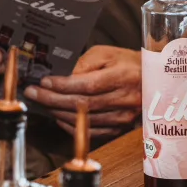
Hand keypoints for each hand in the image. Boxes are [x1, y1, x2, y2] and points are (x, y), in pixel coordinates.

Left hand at [24, 45, 140, 138]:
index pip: (88, 85)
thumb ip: (85, 63)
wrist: (153, 80)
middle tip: (33, 93)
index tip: (44, 82)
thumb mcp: (107, 53)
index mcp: (123, 76)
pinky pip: (91, 132)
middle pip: (83, 104)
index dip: (63, 86)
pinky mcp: (120, 128)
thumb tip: (63, 79)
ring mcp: (123, 117)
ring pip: (85, 120)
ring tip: (43, 103)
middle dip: (53, 99)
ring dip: (58, 112)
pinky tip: (59, 116)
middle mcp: (125, 99)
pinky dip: (72, 126)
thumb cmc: (128, 63)